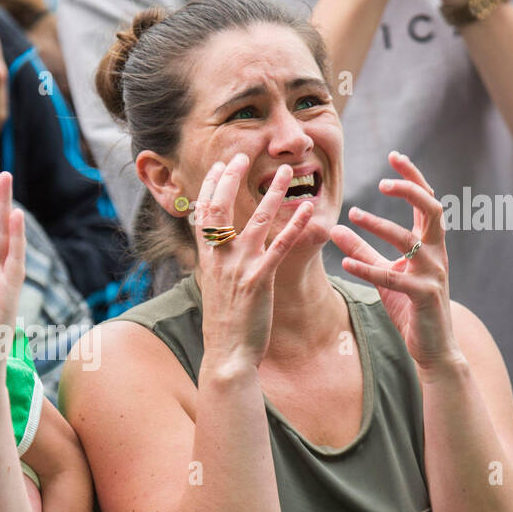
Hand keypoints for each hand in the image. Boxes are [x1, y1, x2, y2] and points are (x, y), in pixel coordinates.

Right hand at [195, 154, 314, 370]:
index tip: (217, 166)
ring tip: (286, 172)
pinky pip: (280, 246)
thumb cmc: (224, 326)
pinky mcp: (259, 281)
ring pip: (256, 221)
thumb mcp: (215, 291)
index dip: (209, 187)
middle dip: (230, 178)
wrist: (227, 356)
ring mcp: (238, 269)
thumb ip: (218, 267)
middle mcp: (219, 259)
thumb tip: (219, 253)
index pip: (203, 214)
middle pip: (221, 208)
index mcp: (207, 260)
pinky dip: (296, 225)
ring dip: (273, 193)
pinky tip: (309, 209)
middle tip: (241, 155)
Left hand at [330, 151, 462, 372]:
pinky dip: (369, 268)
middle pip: (432, 209)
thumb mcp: (385, 273)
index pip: (427, 200)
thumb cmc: (410, 307)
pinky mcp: (425, 296)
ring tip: (352, 217)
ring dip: (380, 226)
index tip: (394, 156)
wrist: (433, 347)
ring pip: (411, 241)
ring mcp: (434, 274)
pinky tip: (345, 262)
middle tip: (382, 182)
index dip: (413, 177)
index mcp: (431, 244)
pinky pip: (395, 278)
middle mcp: (437, 253)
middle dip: (410, 190)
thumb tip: (336, 227)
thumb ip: (363, 249)